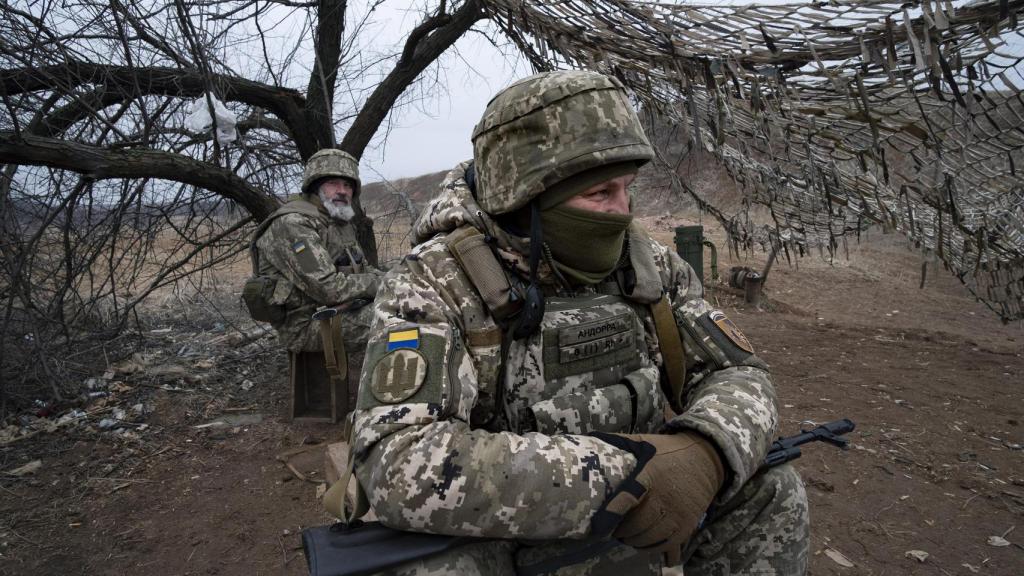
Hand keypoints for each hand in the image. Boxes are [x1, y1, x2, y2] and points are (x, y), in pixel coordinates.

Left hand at [611, 432, 724, 564]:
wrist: (706, 459)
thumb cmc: (668, 452)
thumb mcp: (644, 442)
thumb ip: (619, 445)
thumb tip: (588, 442)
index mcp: (650, 474)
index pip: (629, 496)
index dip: (612, 512)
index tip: (598, 525)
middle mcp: (665, 496)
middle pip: (637, 524)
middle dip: (621, 531)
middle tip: (614, 529)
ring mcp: (678, 512)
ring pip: (650, 537)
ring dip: (634, 541)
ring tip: (626, 536)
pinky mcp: (688, 524)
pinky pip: (667, 544)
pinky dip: (651, 548)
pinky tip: (643, 543)